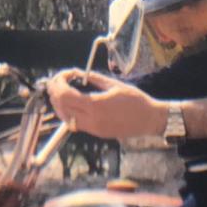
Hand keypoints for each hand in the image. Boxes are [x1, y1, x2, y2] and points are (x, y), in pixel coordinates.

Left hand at [46, 69, 165, 138]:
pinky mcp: (97, 133)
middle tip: (59, 81)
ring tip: (62, 92)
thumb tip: (79, 73)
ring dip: (59, 104)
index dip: (59, 83)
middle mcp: (91, 119)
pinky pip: (75, 124)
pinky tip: (72, 104)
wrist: (150, 119)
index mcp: (96, 105)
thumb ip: (95, 79)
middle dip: (55, 92)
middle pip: (61, 107)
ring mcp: (93, 128)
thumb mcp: (115, 85)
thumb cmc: (136, 101)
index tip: (64, 75)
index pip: (65, 95)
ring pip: (65, 118)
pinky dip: (69, 113)